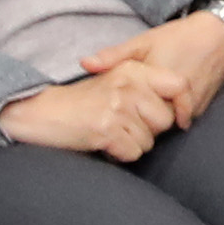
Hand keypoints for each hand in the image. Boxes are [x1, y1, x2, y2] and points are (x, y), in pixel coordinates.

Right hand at [0, 72, 174, 160]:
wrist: (39, 112)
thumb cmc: (81, 102)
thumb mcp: (113, 81)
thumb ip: (146, 88)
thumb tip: (179, 111)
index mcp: (133, 69)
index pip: (179, 85)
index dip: (184, 106)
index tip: (180, 120)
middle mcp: (128, 85)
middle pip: (165, 120)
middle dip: (149, 131)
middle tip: (124, 127)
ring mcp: (117, 107)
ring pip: (149, 141)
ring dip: (132, 144)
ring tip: (110, 133)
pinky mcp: (106, 129)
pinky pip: (133, 153)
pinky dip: (120, 154)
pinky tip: (104, 144)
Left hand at [97, 9, 223, 126]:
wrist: (221, 32)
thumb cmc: (179, 36)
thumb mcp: (143, 41)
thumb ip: (114, 56)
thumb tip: (83, 64)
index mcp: (154, 83)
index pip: (132, 114)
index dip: (123, 115)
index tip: (115, 113)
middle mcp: (175, 97)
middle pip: (151, 123)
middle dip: (141, 120)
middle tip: (130, 113)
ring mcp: (192, 103)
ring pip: (169, 123)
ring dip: (159, 119)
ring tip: (147, 111)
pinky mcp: (205, 105)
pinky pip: (185, 119)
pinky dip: (175, 115)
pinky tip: (167, 105)